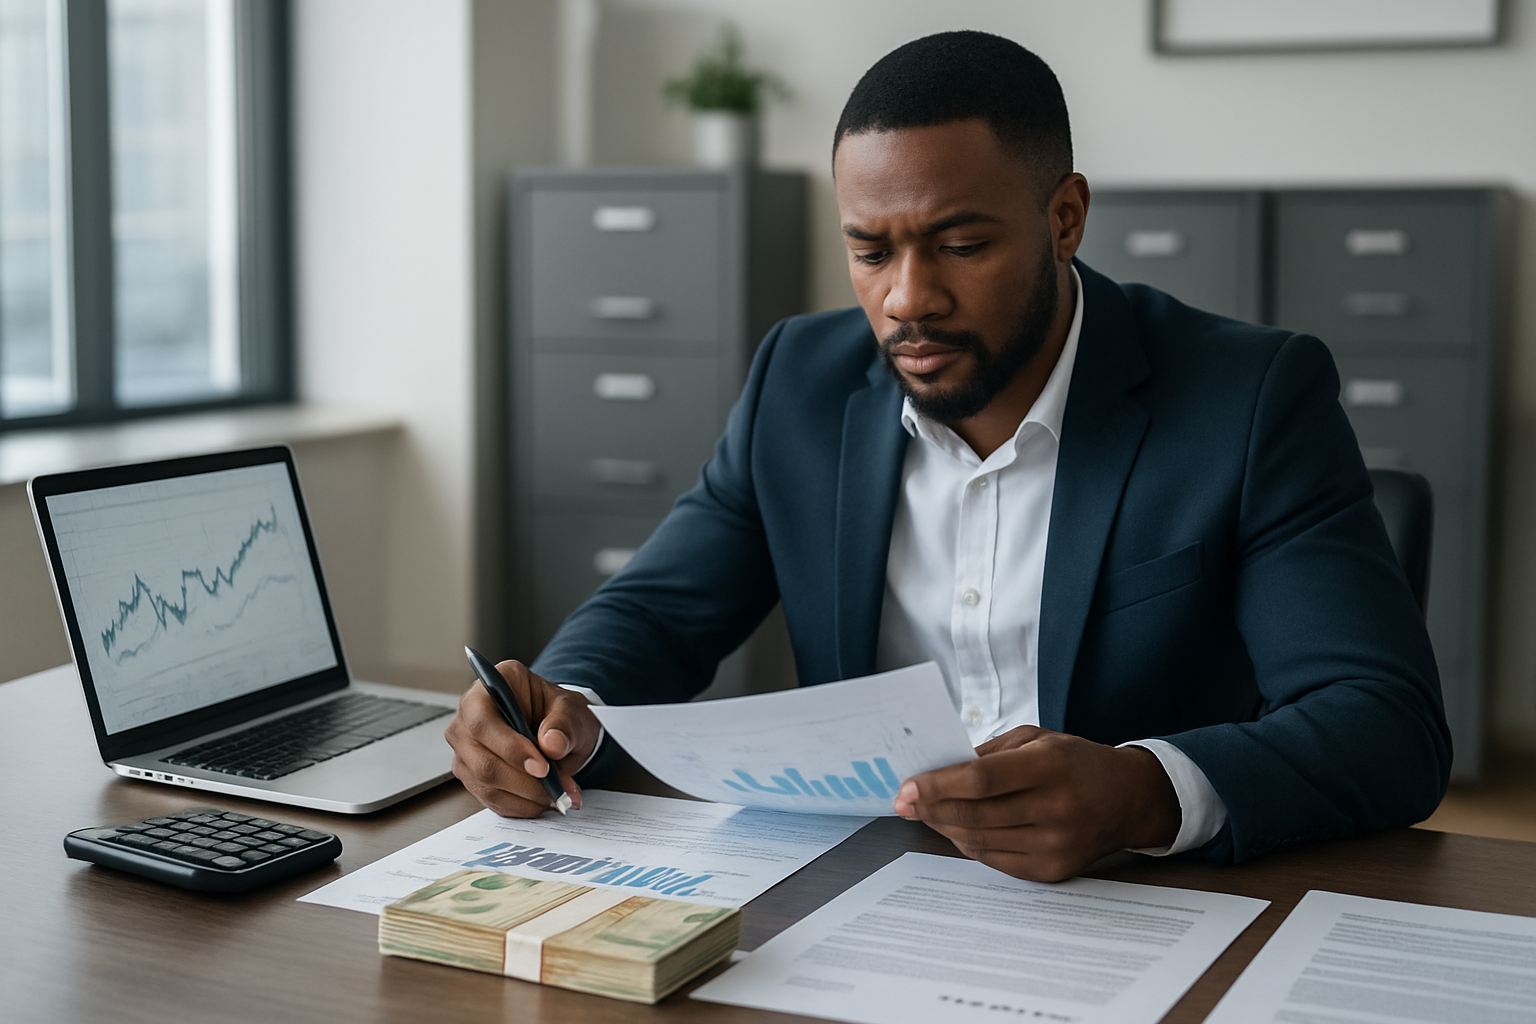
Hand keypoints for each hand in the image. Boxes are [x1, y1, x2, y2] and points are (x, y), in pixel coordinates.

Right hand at [444, 660, 601, 816]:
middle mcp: (469, 715)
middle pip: (481, 760)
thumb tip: (552, 745)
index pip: (483, 721)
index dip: (510, 748)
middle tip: (556, 788)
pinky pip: (490, 798)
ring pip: (484, 784)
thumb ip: (565, 724)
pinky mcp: (471, 773)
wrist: (558, 731)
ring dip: (525, 796)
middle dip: (523, 781)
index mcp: (491, 686)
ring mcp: (466, 747)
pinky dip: (520, 805)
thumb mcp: (573, 710)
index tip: (542, 767)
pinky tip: (542, 800)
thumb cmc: (559, 713)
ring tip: (557, 795)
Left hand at [891, 726, 1180, 881]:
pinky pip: (995, 860)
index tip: (907, 786)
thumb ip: (988, 754)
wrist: (1128, 799)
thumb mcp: (1037, 739)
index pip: (981, 780)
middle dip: (930, 809)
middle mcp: (1056, 808)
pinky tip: (956, 829)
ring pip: (979, 842)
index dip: (938, 785)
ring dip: (944, 827)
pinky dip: (969, 844)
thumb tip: (937, 771)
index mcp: (1050, 766)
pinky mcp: (1053, 870)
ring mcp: (1056, 844)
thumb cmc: (1075, 761)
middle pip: (974, 815)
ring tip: (925, 812)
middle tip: (903, 802)